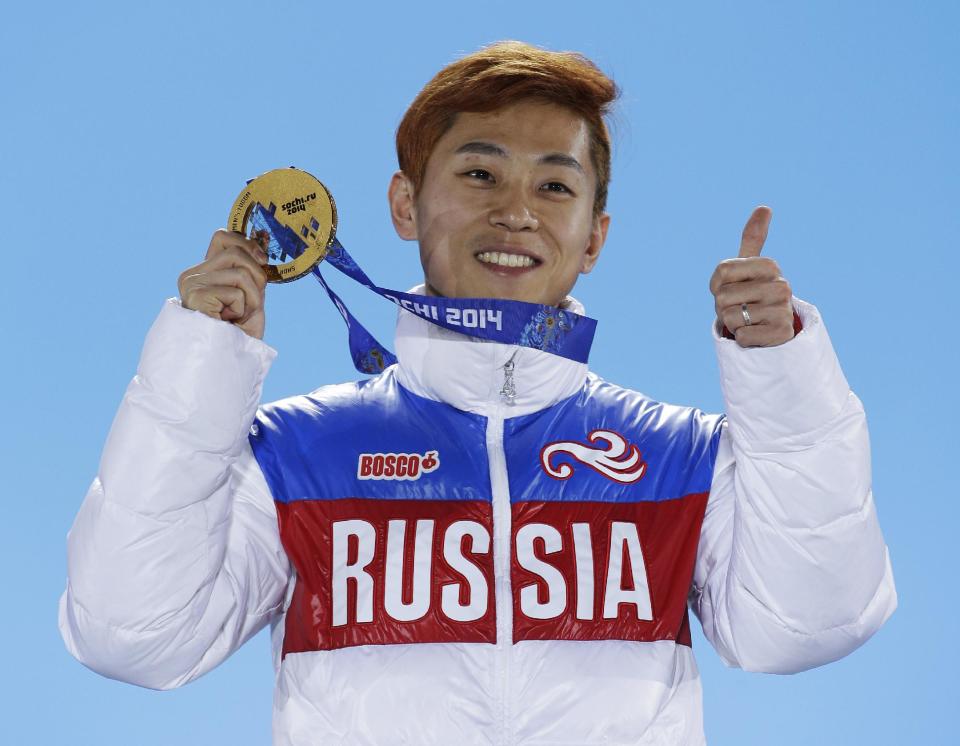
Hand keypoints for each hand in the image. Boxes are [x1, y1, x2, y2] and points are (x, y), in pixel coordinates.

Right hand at [178, 230, 269, 338]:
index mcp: (203, 272)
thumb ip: (251, 271)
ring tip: (241, 315)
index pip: (222, 237)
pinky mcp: (196, 295)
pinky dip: (244, 308)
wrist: (227, 360)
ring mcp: (191, 284)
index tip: (263, 260)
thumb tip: (262, 241)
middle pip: (236, 252)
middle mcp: (192, 275)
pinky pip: (236, 291)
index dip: (247, 243)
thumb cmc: (238, 333)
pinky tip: (231, 322)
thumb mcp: (250, 295)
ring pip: (240, 272)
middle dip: (256, 277)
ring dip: (252, 297)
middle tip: (252, 302)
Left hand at [709, 206, 794, 347]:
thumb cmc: (754, 293)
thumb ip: (754, 238)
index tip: (729, 287)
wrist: (773, 328)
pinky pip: (741, 336)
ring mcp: (782, 310)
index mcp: (769, 265)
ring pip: (730, 318)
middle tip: (741, 307)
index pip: (721, 270)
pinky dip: (743, 338)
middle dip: (723, 307)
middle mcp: (781, 286)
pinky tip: (756, 333)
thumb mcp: (751, 266)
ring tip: (749, 320)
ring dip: (732, 323)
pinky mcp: (780, 333)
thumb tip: (765, 206)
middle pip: (722, 297)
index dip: (716, 284)